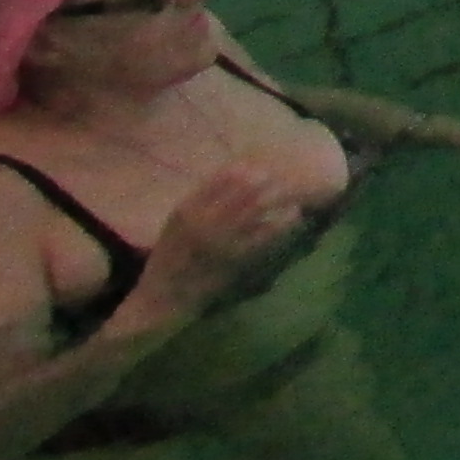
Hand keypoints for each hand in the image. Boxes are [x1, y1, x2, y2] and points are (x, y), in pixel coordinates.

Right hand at [134, 161, 315, 324]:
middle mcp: (205, 221)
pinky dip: (281, 223)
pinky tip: (293, 215)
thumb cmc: (171, 256)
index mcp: (188, 209)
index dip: (244, 168)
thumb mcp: (177, 223)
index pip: (221, 178)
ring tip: (291, 190)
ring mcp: (222, 240)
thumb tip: (234, 174)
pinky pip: (264, 236)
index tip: (258, 164)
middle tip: (280, 174)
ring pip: (257, 209)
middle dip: (266, 178)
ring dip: (276, 196)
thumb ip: (200, 200)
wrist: (166, 295)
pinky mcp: (236, 258)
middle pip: (243, 190)